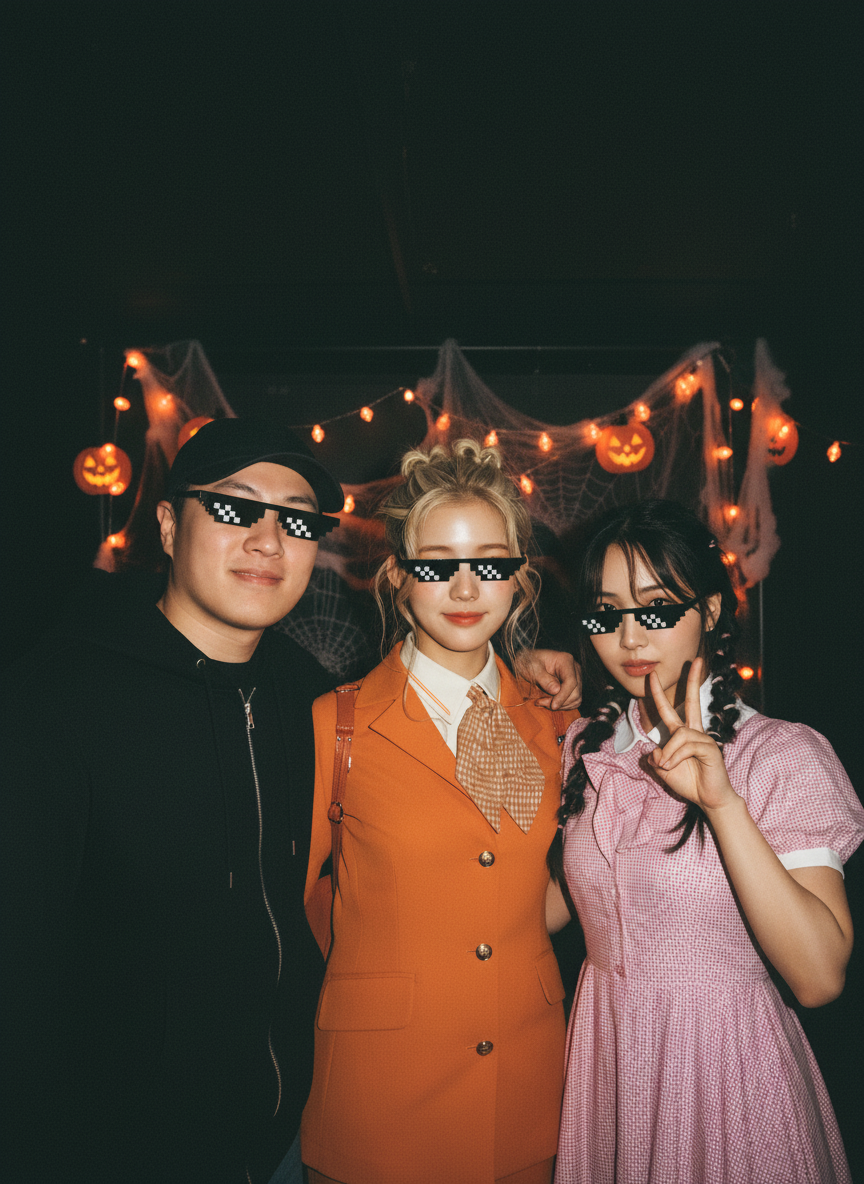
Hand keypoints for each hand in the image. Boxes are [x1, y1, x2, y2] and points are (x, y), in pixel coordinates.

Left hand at [515, 648, 581, 709]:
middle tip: (541, 702)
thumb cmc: (529, 663)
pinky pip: (574, 701)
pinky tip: (550, 702)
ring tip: (543, 702)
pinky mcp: (574, 686)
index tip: (553, 706)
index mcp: (566, 660)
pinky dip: (563, 705)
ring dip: (561, 705)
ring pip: (576, 698)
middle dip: (560, 702)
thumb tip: (556, 690)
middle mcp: (574, 669)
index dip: (563, 696)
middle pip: (575, 692)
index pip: (571, 681)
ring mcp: (576, 677)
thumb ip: (543, 679)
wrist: (528, 662)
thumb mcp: (532, 669)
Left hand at [648, 658, 736, 811]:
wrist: (707, 799)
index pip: (669, 710)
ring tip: (666, 766)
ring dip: (668, 752)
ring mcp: (704, 739)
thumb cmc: (688, 782)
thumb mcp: (662, 770)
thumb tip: (653, 750)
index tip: (652, 676)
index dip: (659, 694)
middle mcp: (694, 732)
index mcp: (682, 734)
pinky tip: (673, 766)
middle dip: (692, 681)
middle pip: (692, 701)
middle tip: (694, 661)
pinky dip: (676, 757)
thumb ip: (654, 758)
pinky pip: (687, 745)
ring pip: (679, 734)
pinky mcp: (710, 748)